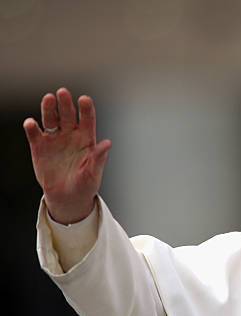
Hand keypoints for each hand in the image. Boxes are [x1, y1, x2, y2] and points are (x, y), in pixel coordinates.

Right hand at [23, 88, 111, 223]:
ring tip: (48, 99)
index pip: (88, 120)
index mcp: (87, 139)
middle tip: (62, 92)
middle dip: (65, 104)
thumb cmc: (85, 184)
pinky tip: (31, 123)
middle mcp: (71, 135)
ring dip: (49, 109)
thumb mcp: (93, 173)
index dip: (86, 109)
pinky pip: (35, 134)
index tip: (84, 99)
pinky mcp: (39, 147)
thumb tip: (108, 143)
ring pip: (51, 119)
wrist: (68, 197)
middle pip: (68, 115)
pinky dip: (32, 127)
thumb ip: (99, 158)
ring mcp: (55, 139)